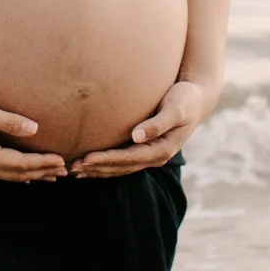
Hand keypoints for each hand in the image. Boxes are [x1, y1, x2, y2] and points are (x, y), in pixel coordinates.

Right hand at [0, 86, 66, 181]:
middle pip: (15, 174)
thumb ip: (6, 121)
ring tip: (48, 175)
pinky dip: (11, 173)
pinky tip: (19, 174)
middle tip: (64, 172)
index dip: (42, 163)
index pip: (19, 164)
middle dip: (40, 172)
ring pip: (4, 175)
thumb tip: (34, 129)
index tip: (61, 160)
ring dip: (28, 175)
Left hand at [71, 81, 209, 178]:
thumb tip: (137, 136)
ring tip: (75, 171)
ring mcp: (150, 155)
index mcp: (162, 149)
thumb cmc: (186, 99)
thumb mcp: (176, 108)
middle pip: (121, 167)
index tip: (86, 159)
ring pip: (120, 168)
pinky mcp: (145, 149)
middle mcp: (155, 157)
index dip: (107, 160)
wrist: (197, 99)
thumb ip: (158, 123)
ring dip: (98, 170)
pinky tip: (89, 164)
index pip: (129, 158)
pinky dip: (105, 164)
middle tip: (72, 168)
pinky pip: (122, 161)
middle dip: (97, 169)